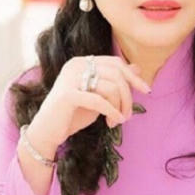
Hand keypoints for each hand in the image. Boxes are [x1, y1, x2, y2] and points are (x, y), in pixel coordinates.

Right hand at [27, 56, 150, 152]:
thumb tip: (137, 68)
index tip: (146, 90)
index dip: (133, 76)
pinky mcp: (67, 95)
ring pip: (111, 87)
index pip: (115, 63)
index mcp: (82, 62)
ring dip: (120, 107)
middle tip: (128, 115)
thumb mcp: (98, 96)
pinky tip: (114, 121)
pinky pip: (99, 100)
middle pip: (116, 74)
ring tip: (117, 121)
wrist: (47, 132)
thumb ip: (114, 82)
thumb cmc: (73, 113)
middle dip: (128, 95)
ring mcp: (70, 78)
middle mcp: (75, 65)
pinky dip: (112, 111)